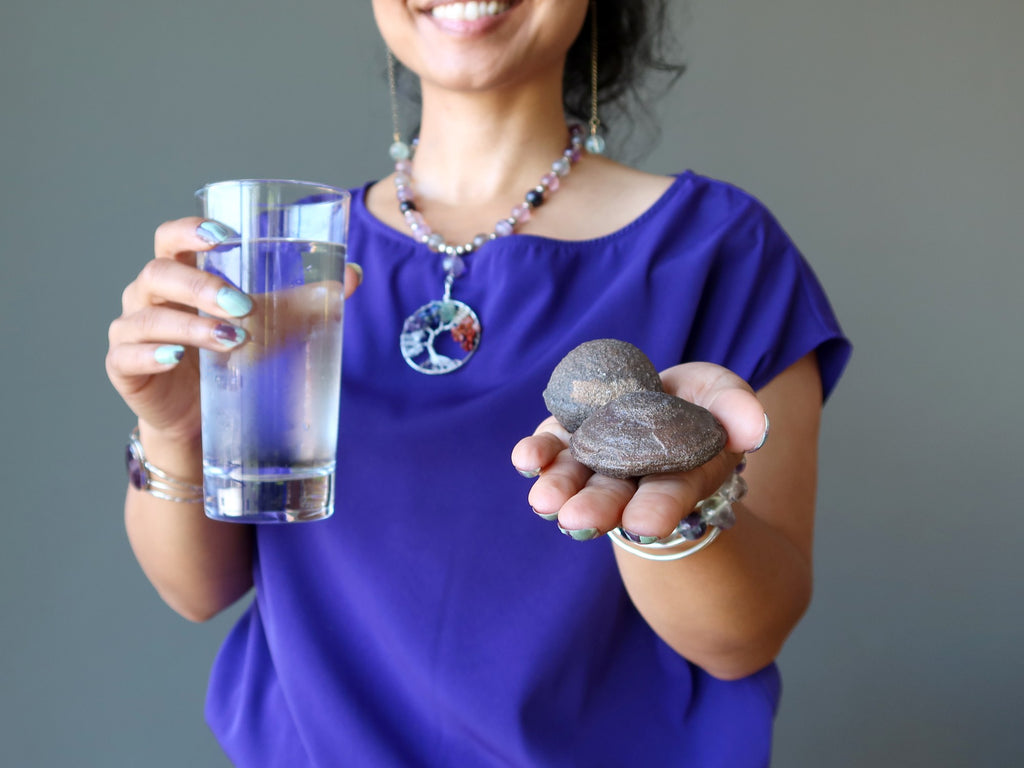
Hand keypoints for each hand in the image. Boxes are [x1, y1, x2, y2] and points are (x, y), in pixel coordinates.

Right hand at [106, 217, 361, 440]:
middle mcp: (149, 296)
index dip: (191, 230)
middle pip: (160, 273)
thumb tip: (353, 275)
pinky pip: (127, 355)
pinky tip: (177, 357)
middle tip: (244, 305)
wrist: (206, 420)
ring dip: (190, 325)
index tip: (225, 235)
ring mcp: (132, 331)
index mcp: (181, 274)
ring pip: (148, 316)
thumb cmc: (234, 357)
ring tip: (232, 339)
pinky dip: (152, 354)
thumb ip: (304, 298)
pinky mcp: (125, 370)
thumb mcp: (271, 324)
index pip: (172, 237)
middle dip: (201, 286)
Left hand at [511, 363, 768, 540]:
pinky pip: (548, 450)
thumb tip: (755, 430)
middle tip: (577, 522)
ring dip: (558, 490)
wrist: (662, 397)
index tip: (642, 526)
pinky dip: (536, 455)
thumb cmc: (701, 404)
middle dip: (596, 510)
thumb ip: (740, 411)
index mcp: (676, 479)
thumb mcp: (726, 399)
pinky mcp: (564, 438)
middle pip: (612, 499)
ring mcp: (593, 461)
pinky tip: (525, 459)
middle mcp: (630, 480)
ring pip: (574, 481)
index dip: (657, 512)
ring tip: (543, 501)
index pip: (667, 500)